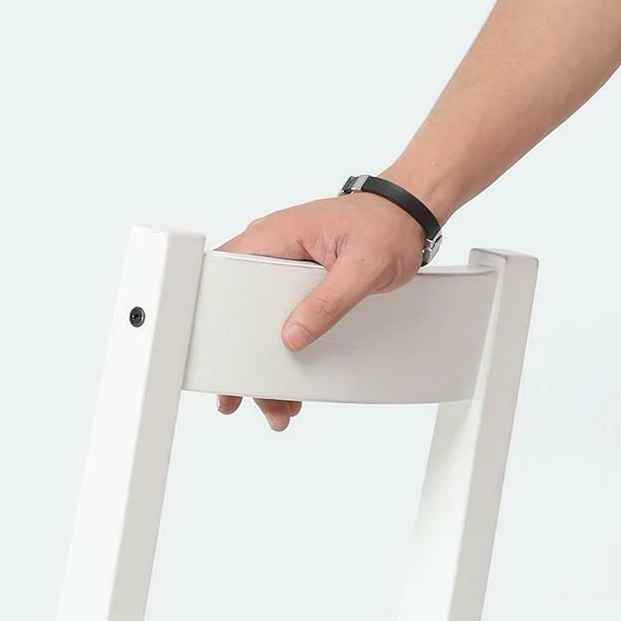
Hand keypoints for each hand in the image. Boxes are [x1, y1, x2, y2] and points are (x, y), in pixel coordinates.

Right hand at [212, 191, 427, 429]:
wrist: (406, 216)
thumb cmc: (385, 226)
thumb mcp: (362, 267)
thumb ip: (328, 301)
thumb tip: (294, 335)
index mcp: (274, 236)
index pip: (223, 276)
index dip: (214, 318)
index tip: (215, 355)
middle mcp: (271, 249)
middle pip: (239, 309)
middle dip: (241, 358)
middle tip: (237, 398)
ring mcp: (283, 265)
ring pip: (260, 319)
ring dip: (266, 361)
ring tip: (275, 404)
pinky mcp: (298, 280)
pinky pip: (281, 316)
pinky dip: (285, 348)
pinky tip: (291, 383)